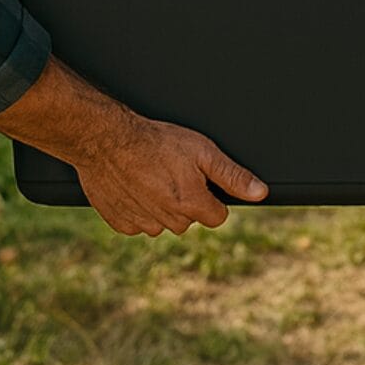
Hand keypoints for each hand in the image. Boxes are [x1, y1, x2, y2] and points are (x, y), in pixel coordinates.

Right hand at [74, 114, 267, 236]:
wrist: (105, 139)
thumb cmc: (154, 141)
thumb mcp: (202, 150)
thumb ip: (232, 175)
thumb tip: (259, 192)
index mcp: (190, 204)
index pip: (218, 216)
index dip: (212, 196)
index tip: (199, 179)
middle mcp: (167, 221)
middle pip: (190, 219)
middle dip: (187, 200)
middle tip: (172, 171)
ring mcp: (142, 224)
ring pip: (164, 222)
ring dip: (162, 205)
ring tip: (151, 175)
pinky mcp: (120, 224)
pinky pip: (139, 222)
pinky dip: (139, 208)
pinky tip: (135, 184)